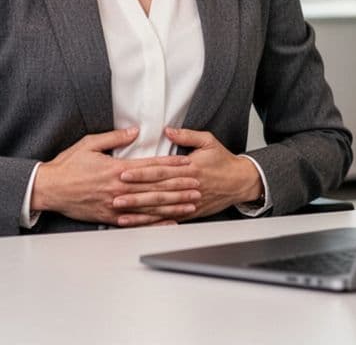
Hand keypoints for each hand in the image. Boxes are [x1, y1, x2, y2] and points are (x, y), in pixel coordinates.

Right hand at [31, 127, 199, 226]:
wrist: (49, 189)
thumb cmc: (67, 166)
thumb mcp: (89, 144)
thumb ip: (114, 138)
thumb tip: (134, 131)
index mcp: (116, 169)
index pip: (151, 167)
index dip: (171, 166)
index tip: (188, 165)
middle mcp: (119, 188)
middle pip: (155, 188)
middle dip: (179, 187)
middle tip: (199, 186)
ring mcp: (115, 205)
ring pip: (150, 206)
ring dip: (173, 205)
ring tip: (190, 204)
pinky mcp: (110, 217)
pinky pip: (137, 222)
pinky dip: (154, 223)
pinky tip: (169, 223)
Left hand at [117, 127, 262, 219]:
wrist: (241, 182)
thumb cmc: (223, 161)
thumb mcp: (208, 141)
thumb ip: (187, 135)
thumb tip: (168, 131)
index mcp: (189, 168)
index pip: (160, 170)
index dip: (141, 172)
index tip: (124, 173)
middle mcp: (187, 186)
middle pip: (156, 192)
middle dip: (134, 196)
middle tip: (114, 198)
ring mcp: (188, 202)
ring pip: (161, 209)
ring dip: (140, 213)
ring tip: (122, 215)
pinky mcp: (190, 212)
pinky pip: (169, 219)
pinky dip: (154, 223)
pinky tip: (140, 224)